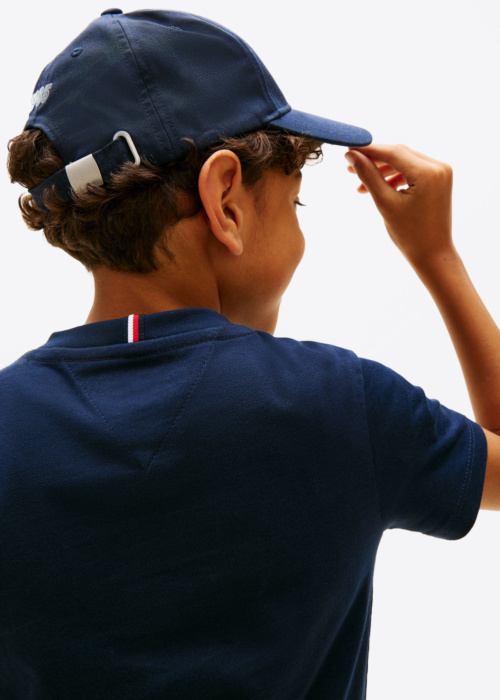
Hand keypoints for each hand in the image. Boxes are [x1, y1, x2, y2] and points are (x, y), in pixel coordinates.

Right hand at [345, 144, 453, 270]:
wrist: (432, 254)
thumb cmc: (410, 234)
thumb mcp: (385, 203)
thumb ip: (368, 175)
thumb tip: (351, 156)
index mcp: (428, 172)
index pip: (393, 152)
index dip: (368, 150)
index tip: (348, 150)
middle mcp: (438, 166)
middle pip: (399, 153)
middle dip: (374, 160)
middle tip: (349, 166)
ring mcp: (441, 172)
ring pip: (404, 161)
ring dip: (382, 170)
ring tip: (360, 183)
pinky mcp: (438, 178)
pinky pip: (412, 170)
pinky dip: (394, 176)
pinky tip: (377, 187)